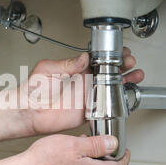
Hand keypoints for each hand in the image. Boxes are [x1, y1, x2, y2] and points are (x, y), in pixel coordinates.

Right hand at [18, 134, 129, 164]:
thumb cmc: (44, 160)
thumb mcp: (74, 145)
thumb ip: (96, 145)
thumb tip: (112, 144)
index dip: (124, 160)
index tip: (125, 152)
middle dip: (105, 156)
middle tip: (101, 143)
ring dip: (90, 159)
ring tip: (81, 144)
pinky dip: (79, 163)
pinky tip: (68, 154)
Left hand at [24, 47, 143, 134]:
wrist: (29, 112)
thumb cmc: (33, 90)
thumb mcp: (47, 70)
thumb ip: (67, 64)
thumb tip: (83, 57)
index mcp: (75, 69)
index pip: (98, 59)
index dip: (111, 55)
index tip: (121, 51)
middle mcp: (83, 82)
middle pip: (109, 71)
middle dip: (123, 65)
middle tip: (131, 62)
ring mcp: (86, 96)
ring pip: (111, 87)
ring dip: (125, 81)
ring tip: (136, 76)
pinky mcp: (87, 111)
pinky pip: (105, 106)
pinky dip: (117, 101)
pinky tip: (126, 96)